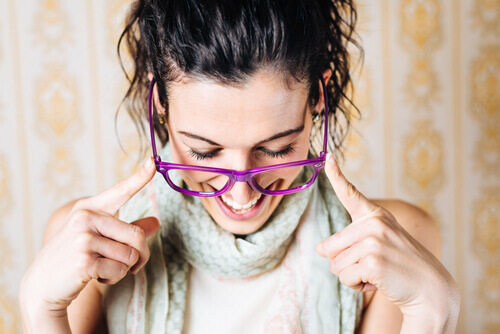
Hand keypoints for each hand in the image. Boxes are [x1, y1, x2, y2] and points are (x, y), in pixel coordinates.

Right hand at [20, 157, 159, 315]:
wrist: (43, 284)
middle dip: (142, 255)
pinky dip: (114, 278)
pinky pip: (119, 270)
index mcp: (89, 208)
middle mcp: (86, 219)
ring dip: (125, 269)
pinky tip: (96, 277)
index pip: (120, 191)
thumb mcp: (100, 238)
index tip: (153, 162)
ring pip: (131, 256)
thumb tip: (156, 222)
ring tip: (104, 269)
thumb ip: (128, 230)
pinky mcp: (84, 261)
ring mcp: (83, 239)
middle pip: (138, 235)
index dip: (139, 178)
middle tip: (134, 265)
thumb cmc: (75, 257)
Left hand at [316, 153, 458, 318]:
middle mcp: (373, 223)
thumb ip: (350, 241)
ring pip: (335, 265)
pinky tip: (377, 283)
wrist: (430, 288)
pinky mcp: (372, 261)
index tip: (328, 157)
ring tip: (376, 274)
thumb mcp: (379, 243)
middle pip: (329, 247)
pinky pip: (345, 277)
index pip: (350, 193)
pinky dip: (356, 286)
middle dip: (342, 263)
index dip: (336, 174)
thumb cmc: (400, 266)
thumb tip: (320, 249)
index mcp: (375, 215)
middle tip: (369, 266)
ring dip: (350, 276)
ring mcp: (373, 241)